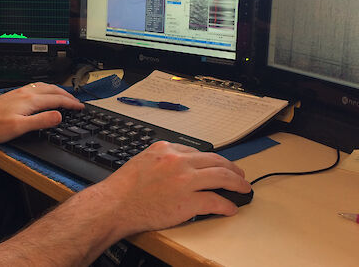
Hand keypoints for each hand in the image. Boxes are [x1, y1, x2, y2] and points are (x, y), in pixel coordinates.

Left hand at [0, 82, 83, 143]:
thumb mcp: (19, 128)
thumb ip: (40, 121)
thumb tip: (59, 116)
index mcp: (30, 100)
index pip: (57, 99)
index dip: (71, 103)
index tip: (80, 107)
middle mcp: (26, 93)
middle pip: (53, 90)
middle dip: (67, 96)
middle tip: (77, 102)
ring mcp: (20, 92)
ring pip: (45, 87)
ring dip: (58, 91)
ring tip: (65, 96)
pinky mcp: (14, 93)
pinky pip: (36, 87)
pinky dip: (47, 89)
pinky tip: (44, 92)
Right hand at [88, 141, 250, 236]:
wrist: (114, 205)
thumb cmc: (123, 188)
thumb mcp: (142, 161)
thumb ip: (162, 161)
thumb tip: (179, 167)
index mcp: (166, 149)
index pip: (197, 152)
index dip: (211, 161)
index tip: (217, 166)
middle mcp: (178, 161)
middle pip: (215, 161)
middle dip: (231, 168)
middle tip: (239, 175)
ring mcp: (185, 180)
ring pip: (221, 177)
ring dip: (237, 183)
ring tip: (243, 188)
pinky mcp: (188, 201)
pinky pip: (216, 201)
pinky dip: (227, 205)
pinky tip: (230, 208)